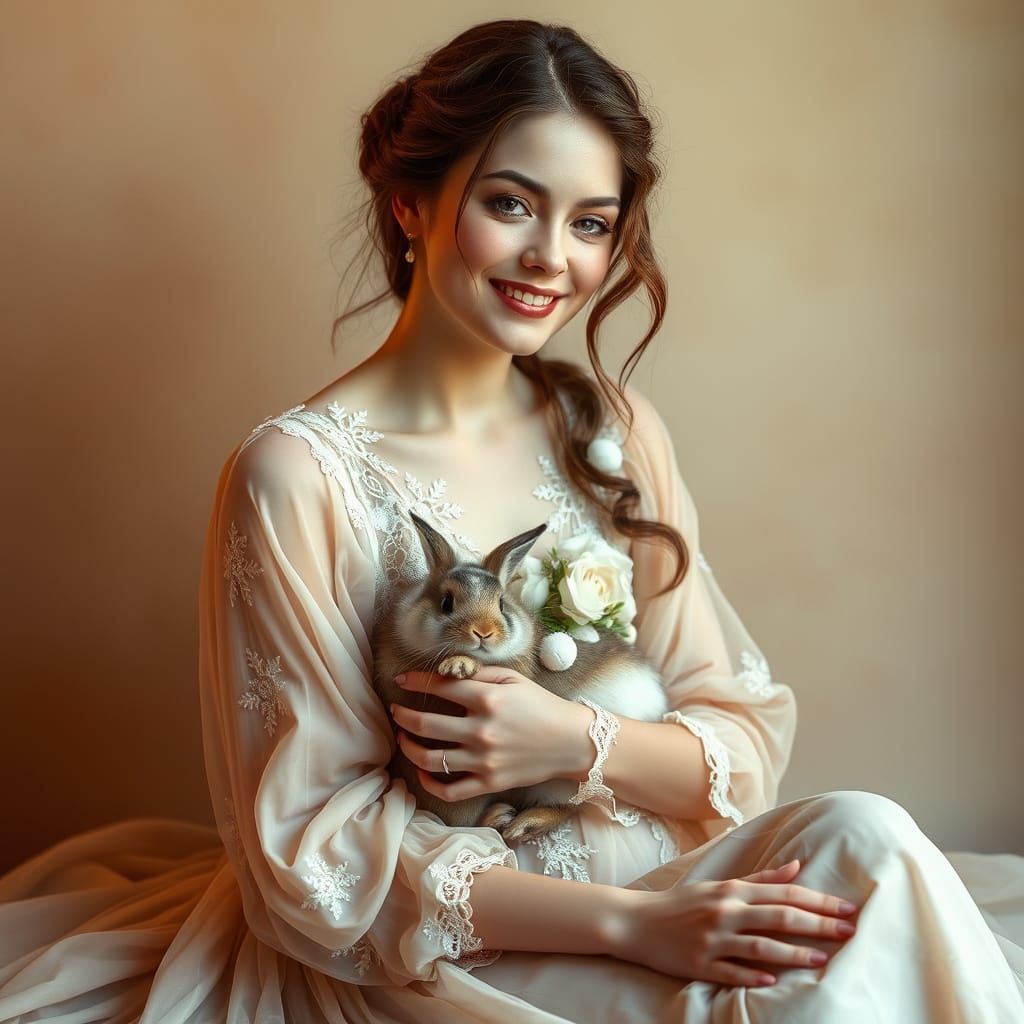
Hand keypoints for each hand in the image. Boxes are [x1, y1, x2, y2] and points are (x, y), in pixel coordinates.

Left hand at [390, 667, 592, 801]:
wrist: (571, 741)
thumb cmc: (542, 706)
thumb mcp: (515, 679)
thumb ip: (481, 673)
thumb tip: (449, 672)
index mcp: (488, 699)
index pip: (441, 686)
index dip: (416, 681)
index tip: (402, 680)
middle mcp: (481, 730)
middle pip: (425, 723)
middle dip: (403, 715)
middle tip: (396, 710)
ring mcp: (483, 759)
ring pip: (429, 758)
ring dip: (408, 747)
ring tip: (403, 738)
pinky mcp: (489, 783)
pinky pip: (449, 789)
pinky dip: (429, 782)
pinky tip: (423, 770)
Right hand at [606, 859, 857, 986]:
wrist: (638, 921)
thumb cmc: (684, 904)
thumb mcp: (721, 886)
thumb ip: (761, 879)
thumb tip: (797, 867)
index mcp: (733, 892)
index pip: (785, 893)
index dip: (819, 900)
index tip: (847, 907)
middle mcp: (726, 912)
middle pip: (779, 916)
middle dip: (818, 924)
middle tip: (850, 930)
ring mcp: (713, 939)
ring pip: (760, 946)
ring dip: (793, 952)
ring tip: (821, 958)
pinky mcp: (700, 963)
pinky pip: (730, 971)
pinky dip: (752, 974)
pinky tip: (773, 980)